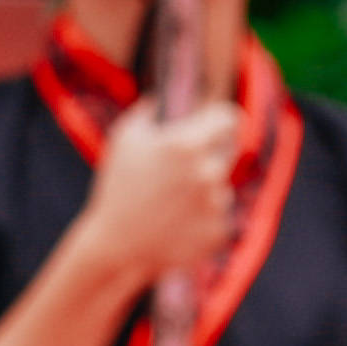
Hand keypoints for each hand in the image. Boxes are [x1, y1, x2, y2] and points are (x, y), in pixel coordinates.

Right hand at [72, 99, 248, 283]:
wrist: (116, 247)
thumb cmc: (117, 189)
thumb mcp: (124, 138)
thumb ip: (148, 110)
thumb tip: (163, 98)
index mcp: (188, 145)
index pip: (230, 118)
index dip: (221, 118)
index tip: (217, 123)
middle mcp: (209, 173)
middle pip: (227, 152)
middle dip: (208, 156)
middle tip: (181, 171)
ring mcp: (217, 205)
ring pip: (222, 186)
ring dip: (205, 190)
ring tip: (172, 203)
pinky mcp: (220, 231)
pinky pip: (220, 216)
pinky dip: (204, 219)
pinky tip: (178, 224)